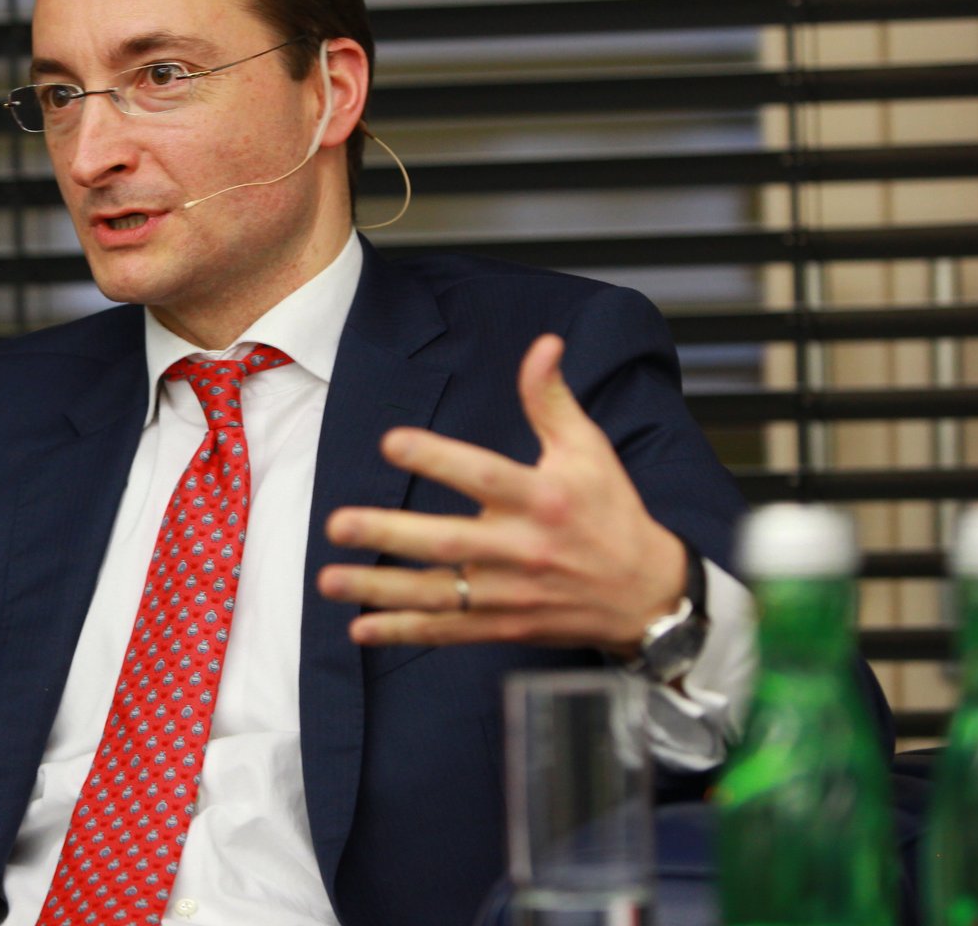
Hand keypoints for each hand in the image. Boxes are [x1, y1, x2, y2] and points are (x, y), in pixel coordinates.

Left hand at [317, 334, 684, 655]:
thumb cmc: (612, 513)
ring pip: (437, 594)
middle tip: (337, 523)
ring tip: (328, 580)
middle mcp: (524, 549)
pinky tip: (360, 629)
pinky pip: (448, 631)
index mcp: (543, 499)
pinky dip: (404, 632)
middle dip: (389, 535)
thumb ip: (552, 400)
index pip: (484, 475)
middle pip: (448, 543)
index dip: (438, 458)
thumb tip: (543, 344)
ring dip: (379, 590)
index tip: (391, 442)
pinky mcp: (505, 626)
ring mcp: (512, 593)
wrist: (648, 594)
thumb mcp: (589, 450)